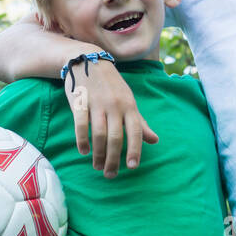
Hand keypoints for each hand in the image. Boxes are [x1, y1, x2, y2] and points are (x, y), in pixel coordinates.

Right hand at [64, 59, 158, 177]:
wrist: (88, 61)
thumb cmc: (112, 86)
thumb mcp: (129, 101)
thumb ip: (140, 122)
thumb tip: (155, 141)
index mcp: (129, 106)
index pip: (135, 131)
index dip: (135, 150)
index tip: (132, 167)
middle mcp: (115, 106)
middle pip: (116, 138)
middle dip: (113, 159)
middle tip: (110, 174)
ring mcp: (97, 104)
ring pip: (99, 134)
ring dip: (98, 154)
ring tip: (97, 166)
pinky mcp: (80, 102)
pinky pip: (81, 125)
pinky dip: (82, 140)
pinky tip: (84, 151)